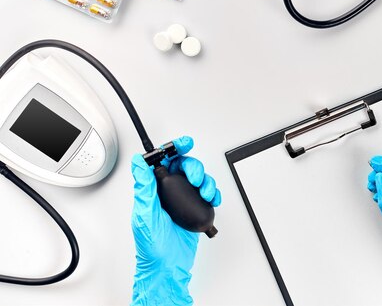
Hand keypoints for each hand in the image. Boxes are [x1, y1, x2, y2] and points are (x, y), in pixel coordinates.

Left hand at [131, 136, 221, 305]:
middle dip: (194, 167)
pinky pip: (208, 194)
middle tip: (195, 178)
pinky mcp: (195, 209)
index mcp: (153, 189)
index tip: (184, 144)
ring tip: (204, 192)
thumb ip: (144, 187)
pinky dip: (213, 193)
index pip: (163, 161)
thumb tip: (138, 163)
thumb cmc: (152, 246)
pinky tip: (211, 199)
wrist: (168, 267)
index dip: (174, 149)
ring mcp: (183, 200)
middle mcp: (169, 192)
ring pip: (199, 178)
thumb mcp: (145, 215)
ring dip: (206, 181)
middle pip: (185, 166)